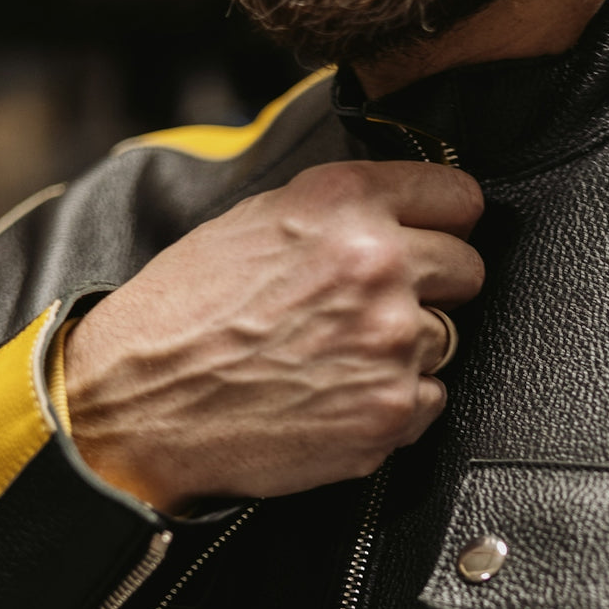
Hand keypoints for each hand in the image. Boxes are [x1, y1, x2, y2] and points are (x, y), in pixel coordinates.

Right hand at [63, 161, 484, 511]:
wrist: (141, 403)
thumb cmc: (184, 313)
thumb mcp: (254, 220)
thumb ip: (338, 210)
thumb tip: (401, 211)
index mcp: (346, 203)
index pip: (459, 199)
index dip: (445, 223)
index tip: (436, 238)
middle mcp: (379, 264)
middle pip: (467, 270)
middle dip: (432, 288)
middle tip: (371, 308)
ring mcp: (392, 341)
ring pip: (447, 338)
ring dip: (406, 350)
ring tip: (336, 356)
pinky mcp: (393, 409)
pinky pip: (431, 399)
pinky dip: (394, 403)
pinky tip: (337, 396)